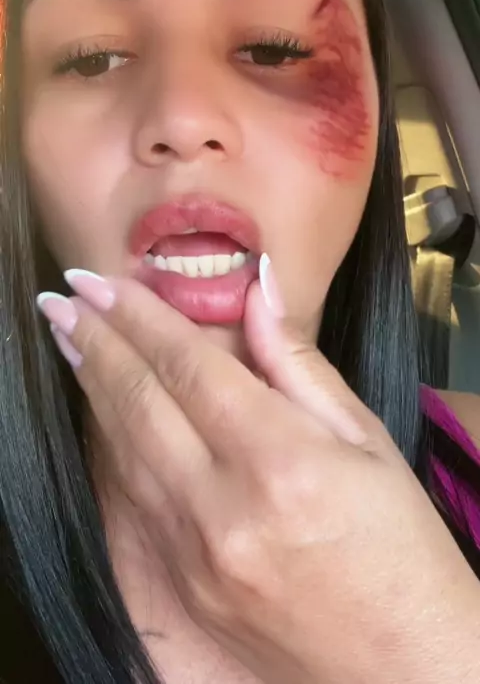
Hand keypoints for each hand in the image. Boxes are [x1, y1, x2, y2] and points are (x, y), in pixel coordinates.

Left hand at [38, 266, 479, 683]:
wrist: (400, 668)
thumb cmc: (398, 547)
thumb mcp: (367, 442)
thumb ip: (300, 363)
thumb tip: (260, 287)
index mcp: (280, 459)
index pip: (188, 366)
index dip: (138, 317)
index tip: (101, 281)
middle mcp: (222, 508)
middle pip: (138, 404)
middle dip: (94, 342)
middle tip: (63, 299)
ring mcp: (191, 557)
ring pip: (119, 454)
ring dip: (89, 392)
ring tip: (69, 342)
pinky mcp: (178, 592)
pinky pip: (123, 507)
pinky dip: (103, 453)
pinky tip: (94, 419)